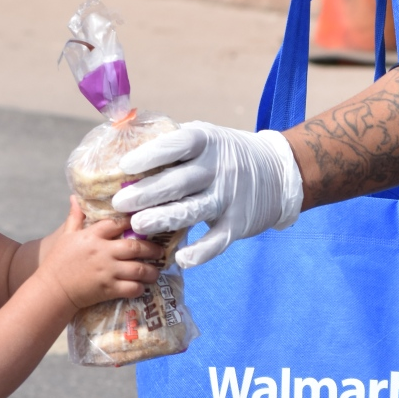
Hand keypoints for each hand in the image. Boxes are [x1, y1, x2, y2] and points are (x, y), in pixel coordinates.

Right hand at [41, 197, 162, 308]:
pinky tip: (142, 287)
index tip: (143, 224)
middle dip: (151, 249)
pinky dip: (140, 288)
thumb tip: (74, 197)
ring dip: (151, 271)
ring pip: (138, 269)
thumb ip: (75, 217)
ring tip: (156, 271)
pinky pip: (131, 288)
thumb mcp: (66, 236)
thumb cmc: (58, 262)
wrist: (52, 290)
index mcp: (92, 236)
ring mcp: (107, 271)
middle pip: (134, 247)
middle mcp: (102, 252)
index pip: (117, 224)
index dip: (132, 223)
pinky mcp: (108, 289)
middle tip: (160, 251)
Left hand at [111, 122, 303, 267]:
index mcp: (207, 142)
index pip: (178, 145)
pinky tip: (181, 259)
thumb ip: (173, 143)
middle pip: (179, 181)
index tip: (125, 166)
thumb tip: (123, 140)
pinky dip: (201, 252)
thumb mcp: (207, 137)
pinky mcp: (238, 223)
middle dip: (147, 193)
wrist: (278, 172)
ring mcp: (229, 197)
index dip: (151, 155)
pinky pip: (217, 240)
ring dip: (165, 219)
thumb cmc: (227, 154)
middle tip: (120, 203)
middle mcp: (219, 169)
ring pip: (193, 211)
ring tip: (138, 225)